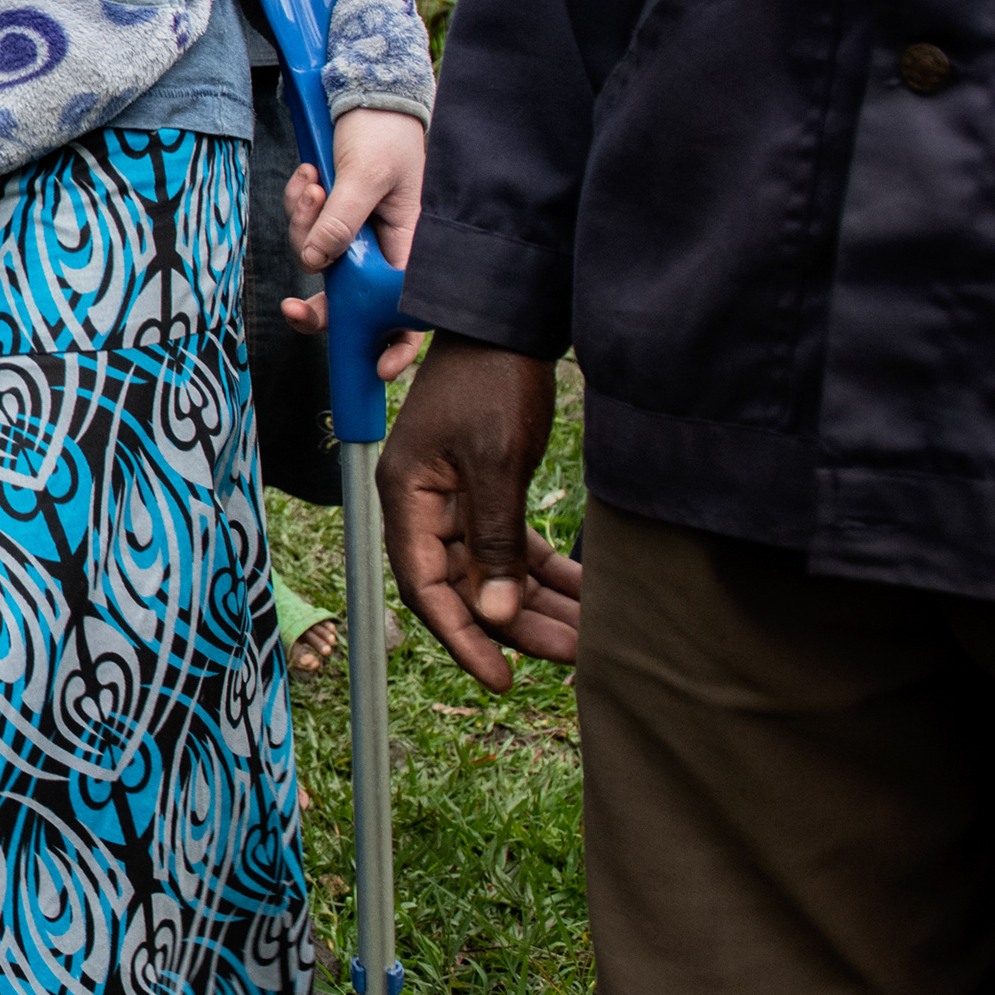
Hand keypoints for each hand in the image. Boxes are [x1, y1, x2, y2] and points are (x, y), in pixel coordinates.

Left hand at [277, 106, 427, 376]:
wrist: (367, 93)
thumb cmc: (383, 134)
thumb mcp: (365, 177)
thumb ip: (342, 223)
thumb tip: (318, 266)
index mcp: (409, 247)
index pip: (408, 310)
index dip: (396, 345)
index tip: (375, 368)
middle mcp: (382, 248)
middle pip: (349, 298)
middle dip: (316, 301)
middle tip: (291, 307)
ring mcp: (354, 234)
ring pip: (317, 259)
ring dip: (304, 226)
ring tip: (312, 186)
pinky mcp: (332, 216)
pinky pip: (305, 228)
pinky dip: (299, 206)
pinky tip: (308, 178)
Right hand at [373, 336, 584, 686]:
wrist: (509, 317)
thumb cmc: (493, 380)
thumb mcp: (496, 461)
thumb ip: (495, 542)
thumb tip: (496, 616)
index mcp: (406, 495)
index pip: (426, 586)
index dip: (462, 638)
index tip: (501, 677)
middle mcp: (423, 503)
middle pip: (464, 585)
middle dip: (517, 625)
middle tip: (572, 658)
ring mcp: (454, 497)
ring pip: (494, 570)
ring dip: (537, 603)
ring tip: (588, 638)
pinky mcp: (487, 488)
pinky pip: (513, 546)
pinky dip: (545, 572)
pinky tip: (586, 595)